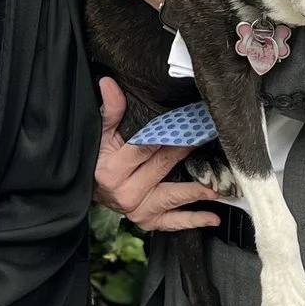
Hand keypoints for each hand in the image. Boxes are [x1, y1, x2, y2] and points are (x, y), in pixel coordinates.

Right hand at [93, 77, 219, 230]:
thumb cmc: (95, 160)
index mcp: (113, 169)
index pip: (147, 147)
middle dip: (188, 150)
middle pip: (163, 166)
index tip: (190, 121)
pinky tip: (212, 218)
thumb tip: (108, 83)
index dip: (170, 133)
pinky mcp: (146, 221)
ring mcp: (138, 208)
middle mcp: (126, 191)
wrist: (86, 191)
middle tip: (210, 137)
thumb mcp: (99, 135)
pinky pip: (172, 222)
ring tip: (218, 183)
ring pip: (173, 196)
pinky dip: (193, 220)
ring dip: (197, 190)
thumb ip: (109, 110)